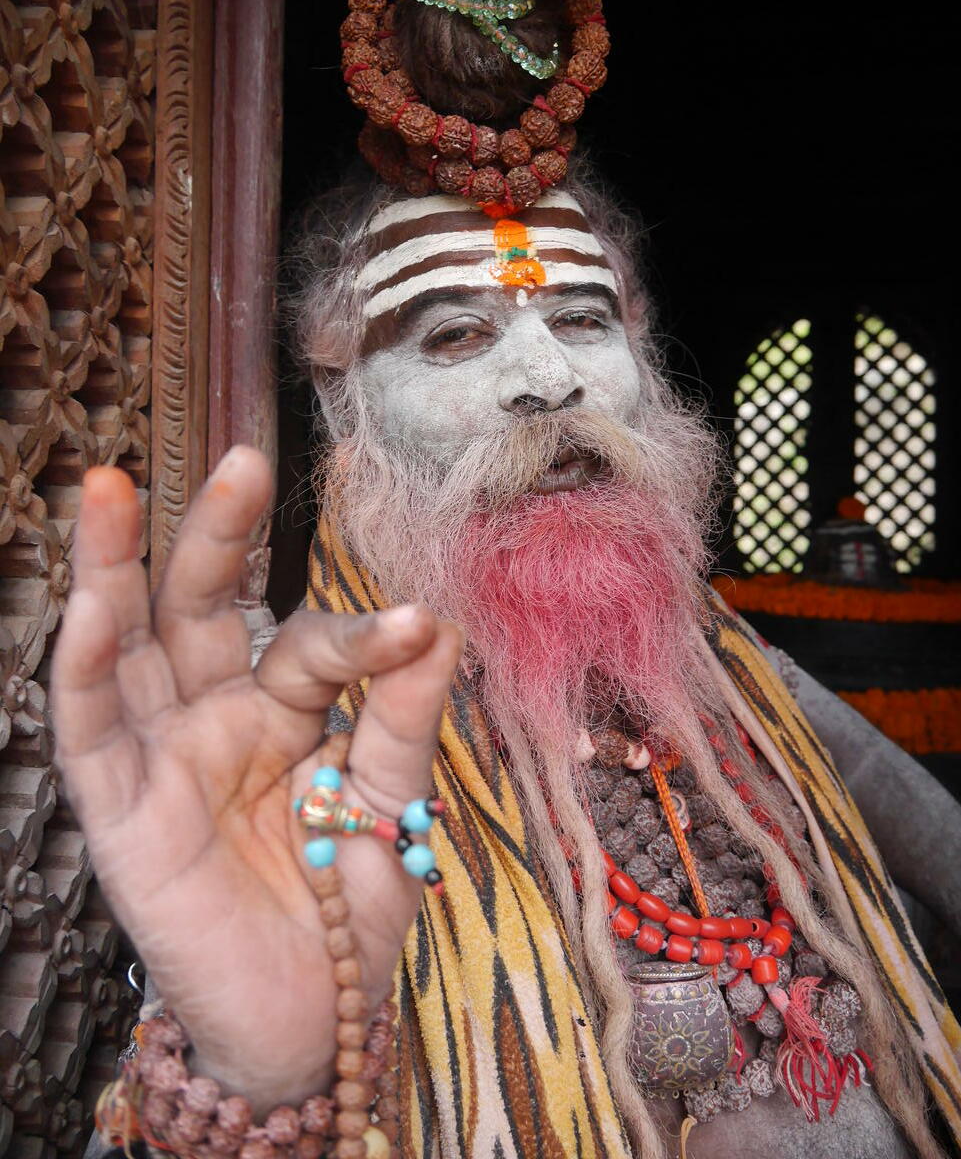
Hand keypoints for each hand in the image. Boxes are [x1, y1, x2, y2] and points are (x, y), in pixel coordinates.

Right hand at [51, 447, 461, 1113]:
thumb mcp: (391, 804)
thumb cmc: (347, 908)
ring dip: (116, 568)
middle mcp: (216, 717)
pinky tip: (95, 606)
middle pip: (201, 608)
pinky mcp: (122, 811)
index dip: (359, 634)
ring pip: (129, 648)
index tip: (415, 623)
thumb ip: (401, 715)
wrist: (311, 1019)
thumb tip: (434, 617)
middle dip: (215, 535)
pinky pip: (94, 731)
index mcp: (283, 710)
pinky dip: (89, 669)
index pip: (309, 644)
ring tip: (110, 486)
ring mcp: (163, 757)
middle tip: (243, 461)